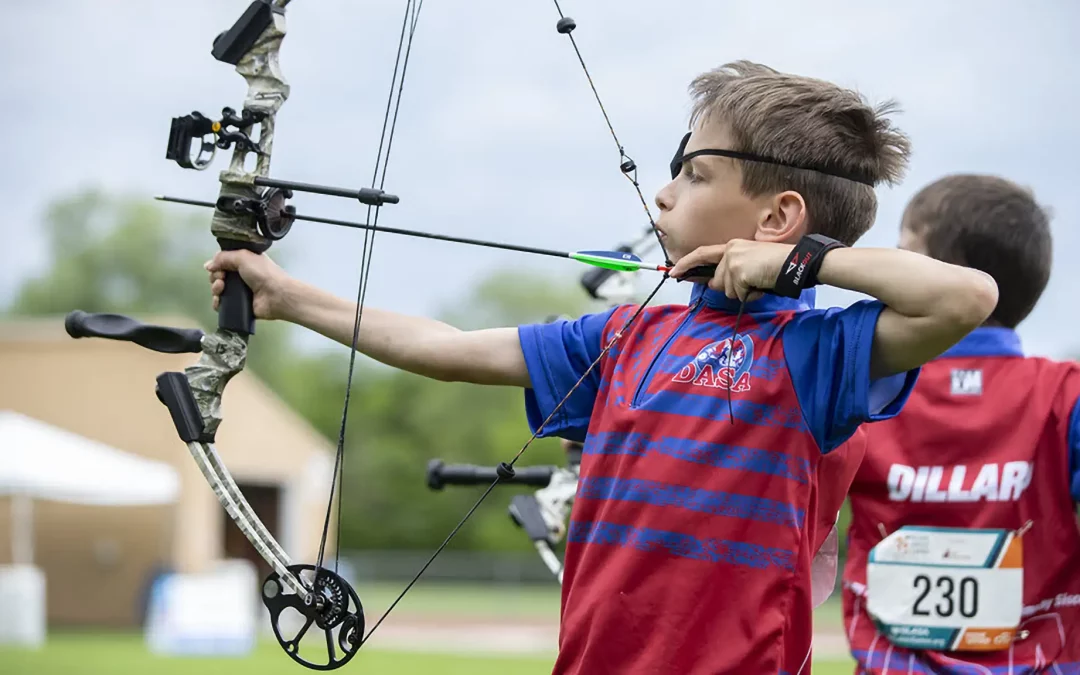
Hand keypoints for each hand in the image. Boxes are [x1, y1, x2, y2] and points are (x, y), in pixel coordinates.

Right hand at [205, 250, 291, 320]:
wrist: (277, 295)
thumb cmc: (265, 274)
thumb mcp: (243, 256)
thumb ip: (223, 257)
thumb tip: (209, 265)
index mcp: (245, 262)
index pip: (223, 262)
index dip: (217, 264)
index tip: (218, 267)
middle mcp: (242, 276)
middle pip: (218, 275)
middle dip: (215, 277)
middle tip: (221, 278)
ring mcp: (240, 291)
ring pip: (218, 290)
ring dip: (215, 289)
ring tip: (221, 288)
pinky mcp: (239, 305)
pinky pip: (222, 304)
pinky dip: (217, 303)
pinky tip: (219, 300)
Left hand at [668, 239, 794, 301]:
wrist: (795, 263)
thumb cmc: (776, 265)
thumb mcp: (750, 264)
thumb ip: (730, 272)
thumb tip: (713, 284)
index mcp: (731, 246)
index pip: (702, 254)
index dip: (686, 264)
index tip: (673, 272)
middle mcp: (729, 251)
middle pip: (717, 281)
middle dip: (732, 288)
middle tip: (751, 281)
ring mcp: (733, 261)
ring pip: (728, 290)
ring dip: (744, 292)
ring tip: (759, 281)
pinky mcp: (739, 272)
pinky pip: (739, 294)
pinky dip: (751, 295)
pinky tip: (761, 285)